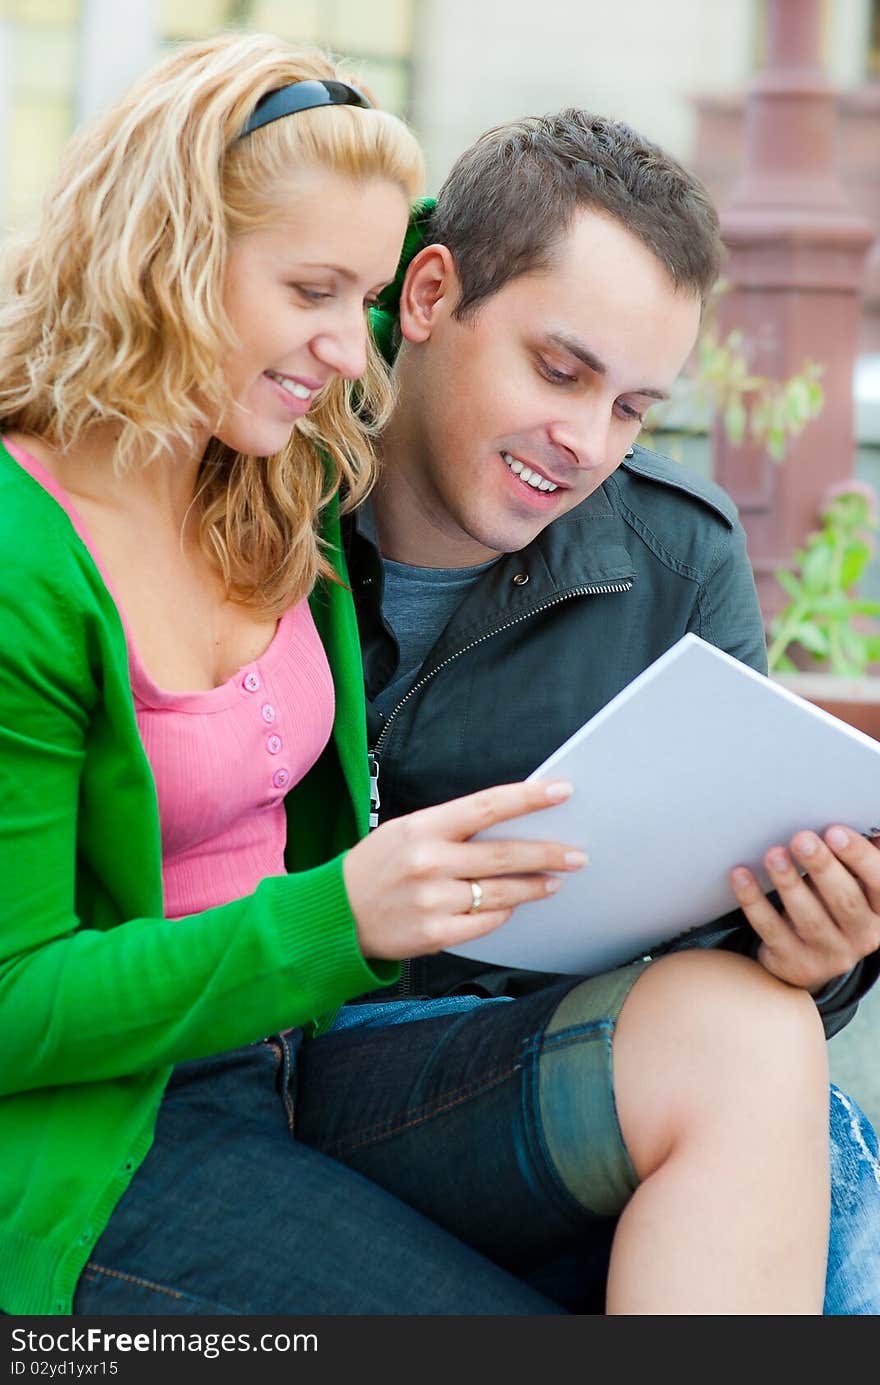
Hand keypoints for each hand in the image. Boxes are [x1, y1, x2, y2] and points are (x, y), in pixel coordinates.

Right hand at [343, 779, 586, 961]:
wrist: (333, 915)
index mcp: (423, 827)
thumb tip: (510, 826)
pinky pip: (485, 923)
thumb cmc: (376, 868)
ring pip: (502, 892)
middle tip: (577, 854)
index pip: (488, 806)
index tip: (562, 791)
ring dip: (534, 887)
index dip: (529, 797)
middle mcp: (429, 862)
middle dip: (548, 853)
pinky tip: (512, 906)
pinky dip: (502, 913)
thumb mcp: (405, 832)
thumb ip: (452, 829)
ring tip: (553, 882)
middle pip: (504, 854)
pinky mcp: (434, 935)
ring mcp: (432, 901)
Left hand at [728, 826, 879, 992]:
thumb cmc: (830, 904)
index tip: (834, 831)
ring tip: (773, 854)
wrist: (807, 958)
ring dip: (789, 883)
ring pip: (809, 918)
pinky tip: (741, 875)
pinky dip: (754, 901)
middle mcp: (862, 937)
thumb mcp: (851, 884)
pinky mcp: (795, 963)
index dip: (859, 856)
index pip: (879, 883)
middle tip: (801, 839)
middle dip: (822, 867)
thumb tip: (853, 815)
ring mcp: (829, 955)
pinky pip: (771, 929)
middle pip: (845, 901)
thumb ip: (853, 859)